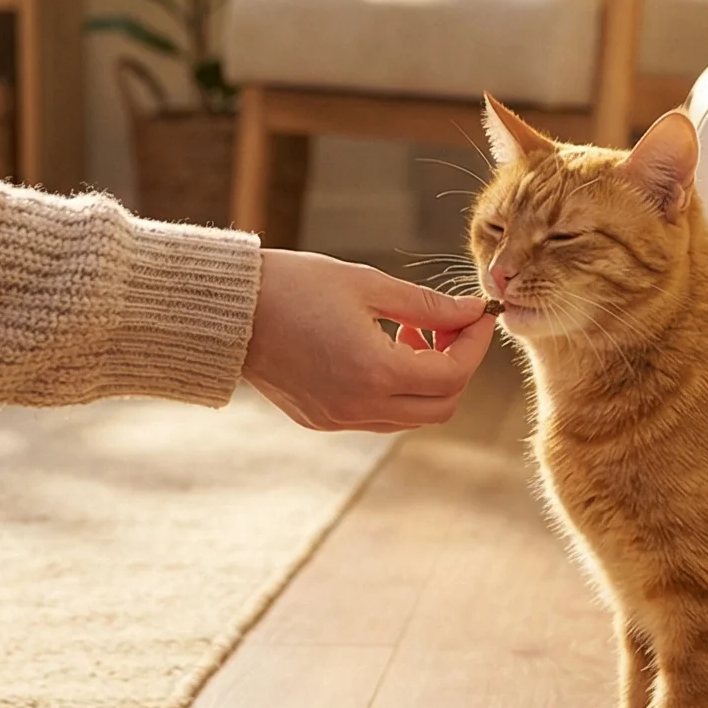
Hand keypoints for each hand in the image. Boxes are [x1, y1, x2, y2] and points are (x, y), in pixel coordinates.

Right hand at [243, 250, 495, 432]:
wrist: (229, 310)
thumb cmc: (295, 285)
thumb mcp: (368, 286)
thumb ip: (428, 305)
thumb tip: (472, 311)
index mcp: (373, 370)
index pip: (452, 373)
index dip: (475, 344)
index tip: (477, 315)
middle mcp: (358, 405)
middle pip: (441, 406)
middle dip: (456, 366)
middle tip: (448, 327)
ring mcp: (338, 419)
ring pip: (412, 416)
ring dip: (427, 380)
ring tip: (410, 334)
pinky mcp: (321, 421)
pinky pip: (379, 416)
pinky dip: (396, 390)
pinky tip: (380, 351)